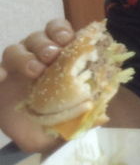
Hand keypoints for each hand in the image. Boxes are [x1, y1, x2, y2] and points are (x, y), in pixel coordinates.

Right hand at [0, 19, 74, 151]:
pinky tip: (1, 77)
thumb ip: (86, 116)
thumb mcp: (71, 119)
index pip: (58, 32)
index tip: (68, 39)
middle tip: (52, 56)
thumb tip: (103, 118)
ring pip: (15, 49)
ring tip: (35, 70)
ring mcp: (14, 67)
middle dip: (46, 44)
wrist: (30, 133)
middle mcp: (36, 56)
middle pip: (37, 38)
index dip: (62, 31)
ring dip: (25, 57)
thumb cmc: (57, 117)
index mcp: (58, 57)